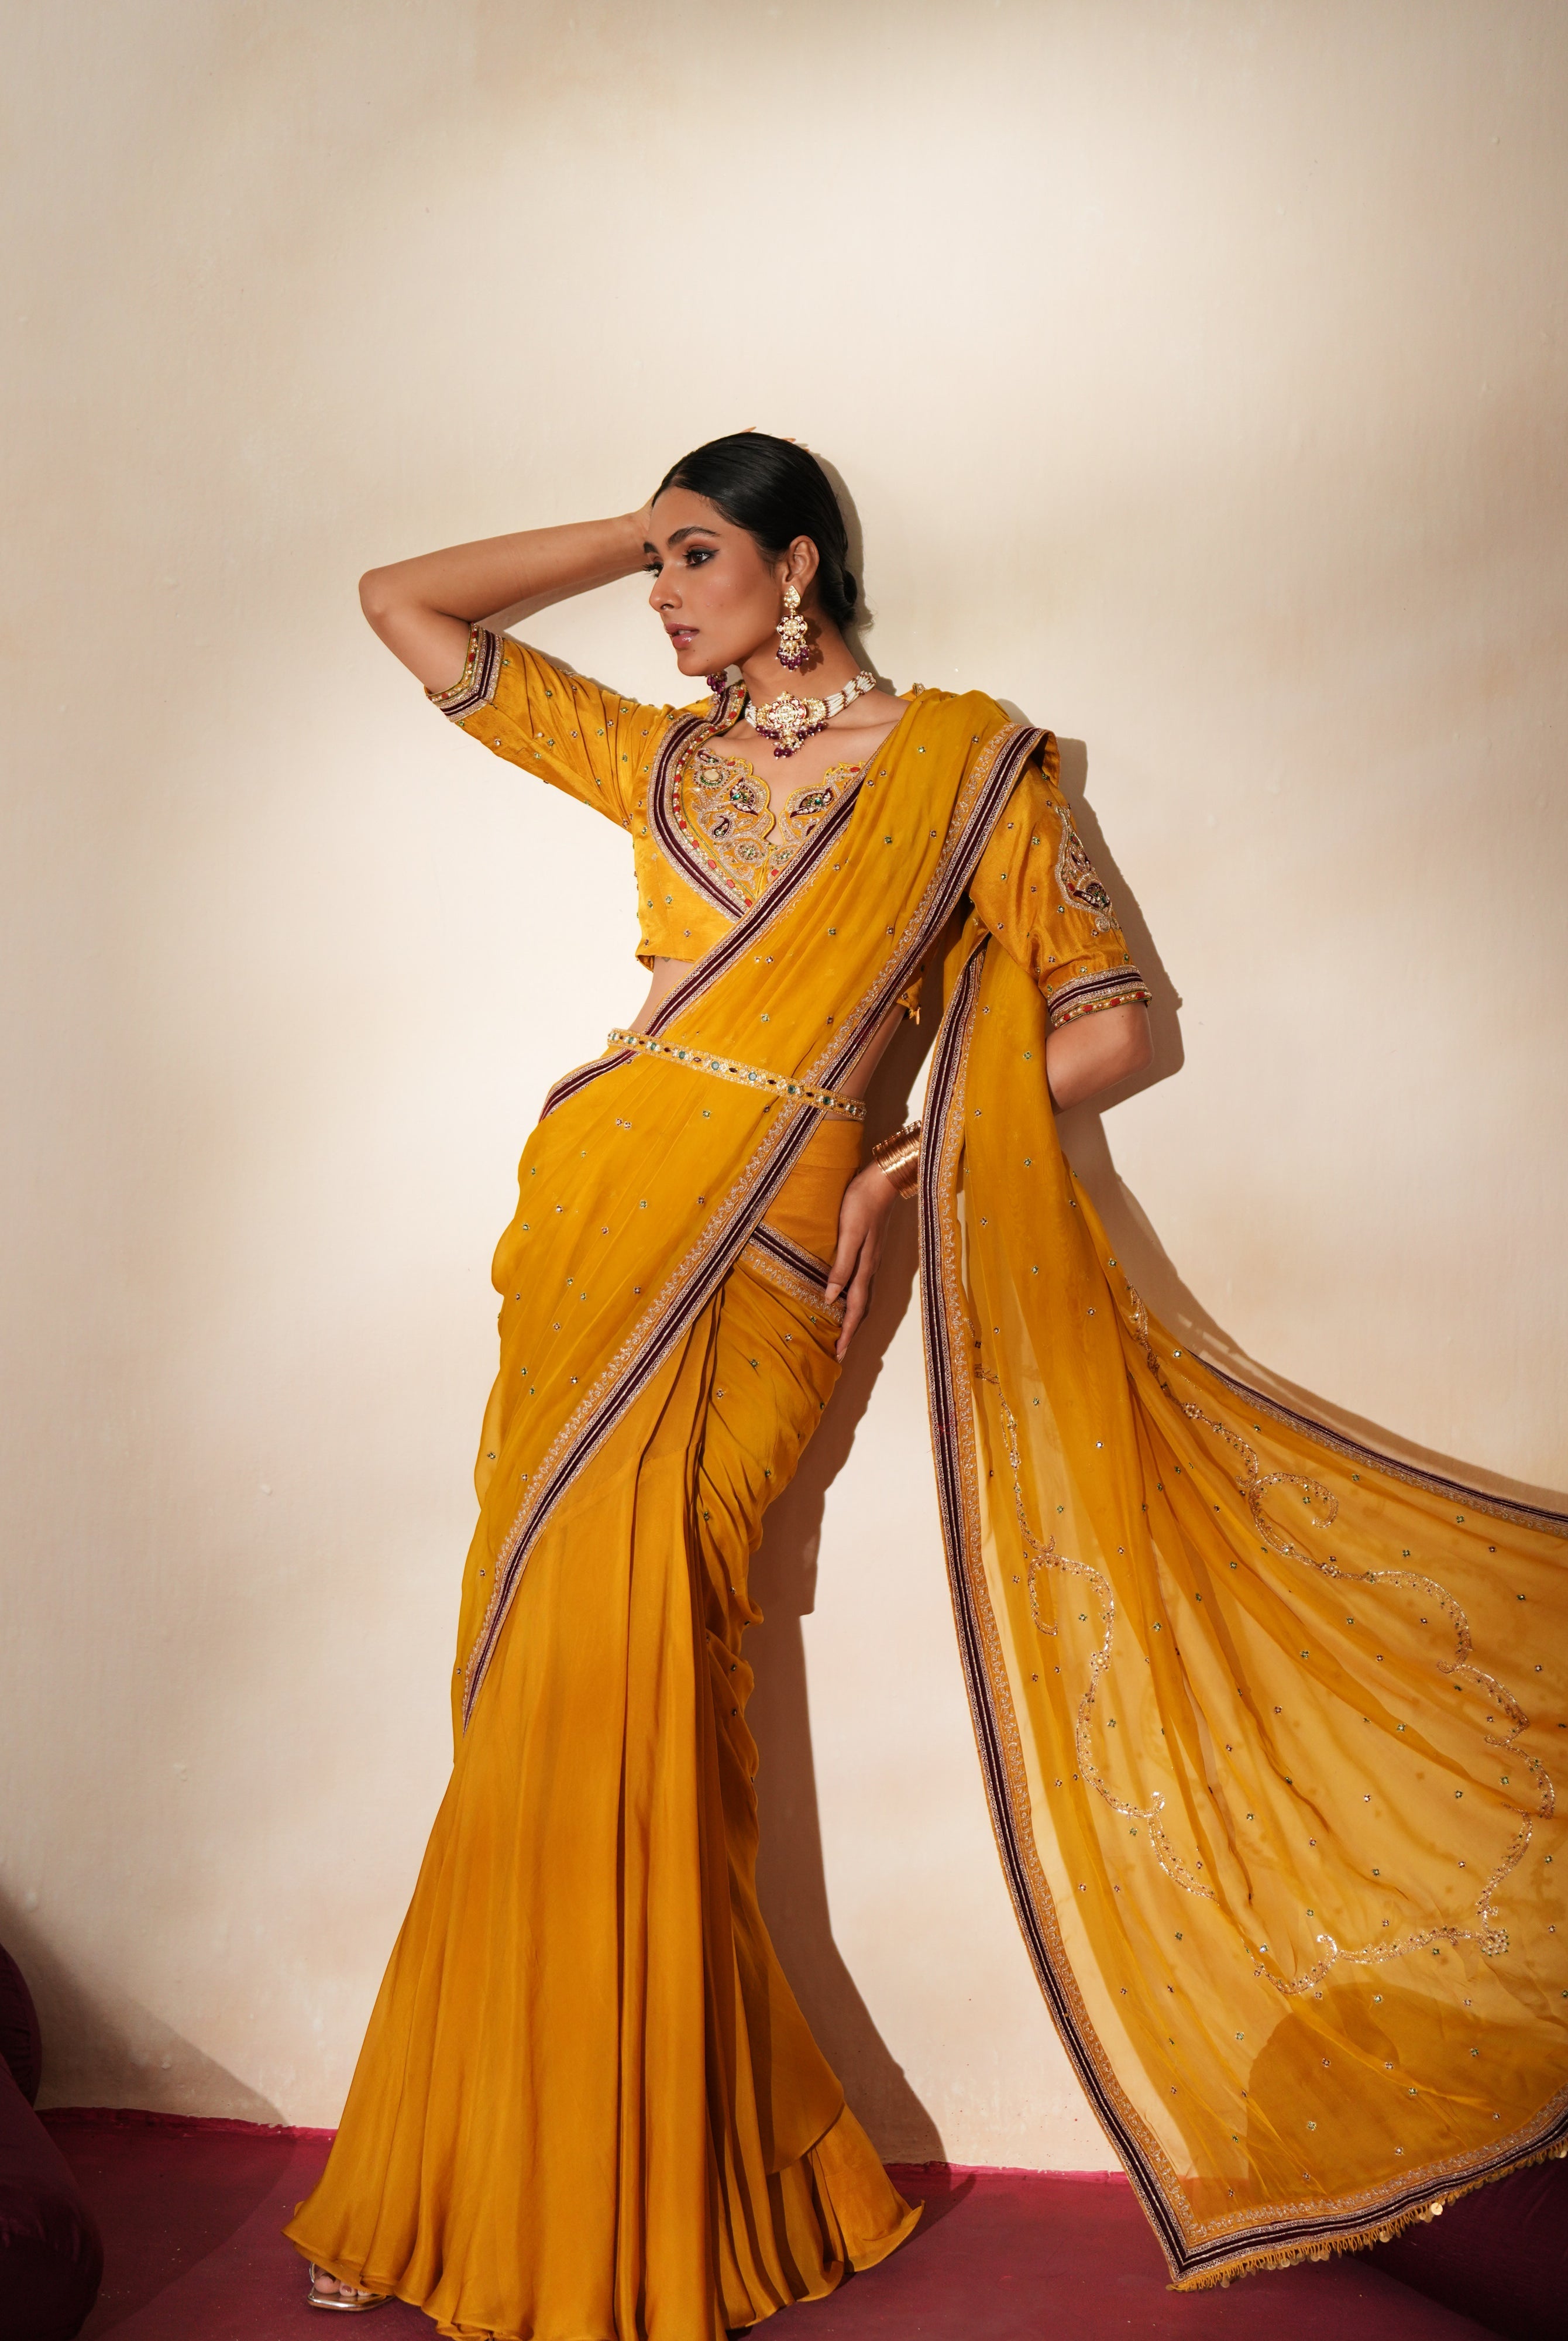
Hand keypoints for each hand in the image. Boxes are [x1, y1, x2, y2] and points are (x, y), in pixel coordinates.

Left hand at [824, 1165, 896, 1360]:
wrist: (881, 1180)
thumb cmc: (861, 1203)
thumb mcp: (849, 1233)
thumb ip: (841, 1265)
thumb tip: (831, 1297)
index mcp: (865, 1267)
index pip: (854, 1308)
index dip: (846, 1332)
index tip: (838, 1353)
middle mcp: (870, 1268)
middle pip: (860, 1308)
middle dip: (850, 1331)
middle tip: (840, 1351)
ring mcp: (871, 1260)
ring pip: (862, 1297)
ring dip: (852, 1317)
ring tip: (842, 1332)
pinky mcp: (869, 1250)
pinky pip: (862, 1284)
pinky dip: (854, 1299)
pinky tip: (846, 1297)